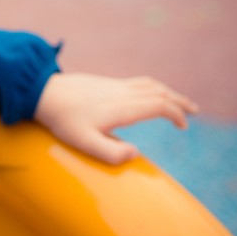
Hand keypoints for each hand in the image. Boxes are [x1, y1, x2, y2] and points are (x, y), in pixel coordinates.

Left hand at [33, 73, 198, 165]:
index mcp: (122, 106)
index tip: (184, 125)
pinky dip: (152, 88)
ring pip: (149, 84)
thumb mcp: (84, 142)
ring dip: (167, 92)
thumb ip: (110, 153)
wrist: (42, 92)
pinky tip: (150, 97)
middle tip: (193, 112)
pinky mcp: (105, 82)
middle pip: (159, 92)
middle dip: (179, 102)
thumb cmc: (63, 120)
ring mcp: (113, 85)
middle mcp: (122, 92)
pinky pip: (137, 82)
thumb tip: (135, 153)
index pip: (158, 105)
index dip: (176, 113)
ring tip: (177, 102)